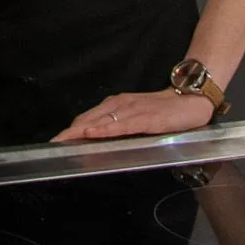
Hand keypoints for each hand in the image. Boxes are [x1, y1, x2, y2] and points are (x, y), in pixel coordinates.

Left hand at [52, 89, 215, 142]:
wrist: (191, 99)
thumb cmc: (164, 111)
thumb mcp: (136, 117)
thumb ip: (119, 125)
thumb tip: (98, 138)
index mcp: (116, 105)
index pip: (87, 118)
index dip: (70, 130)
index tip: (55, 141)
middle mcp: (120, 104)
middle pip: (88, 119)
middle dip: (69, 132)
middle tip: (53, 144)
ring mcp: (132, 110)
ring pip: (100, 120)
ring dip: (80, 131)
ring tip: (63, 141)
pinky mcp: (146, 118)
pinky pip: (121, 125)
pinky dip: (105, 128)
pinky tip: (92, 133)